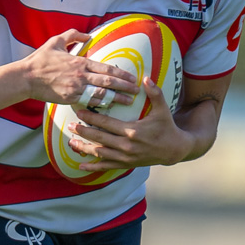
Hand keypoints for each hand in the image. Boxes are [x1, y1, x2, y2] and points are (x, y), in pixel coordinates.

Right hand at [22, 32, 137, 106]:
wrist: (26, 77)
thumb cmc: (40, 60)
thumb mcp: (55, 42)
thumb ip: (72, 35)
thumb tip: (87, 35)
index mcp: (80, 62)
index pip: (107, 68)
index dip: (122, 73)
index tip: (133, 77)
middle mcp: (81, 75)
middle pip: (109, 81)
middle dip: (125, 86)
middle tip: (137, 90)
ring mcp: (76, 88)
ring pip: (102, 94)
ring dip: (117, 98)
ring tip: (129, 102)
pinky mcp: (69, 98)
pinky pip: (89, 102)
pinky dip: (101, 105)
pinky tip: (110, 107)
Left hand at [66, 79, 191, 169]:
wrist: (175, 150)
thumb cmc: (167, 127)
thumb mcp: (163, 110)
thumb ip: (155, 93)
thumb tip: (145, 77)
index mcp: (133, 131)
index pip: (107, 123)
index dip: (92, 118)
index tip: (79, 112)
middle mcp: (127, 146)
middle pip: (99, 138)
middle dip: (83, 132)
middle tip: (70, 125)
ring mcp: (126, 157)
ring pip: (100, 153)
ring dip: (84, 148)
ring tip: (71, 142)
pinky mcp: (126, 164)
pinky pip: (107, 166)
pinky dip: (93, 166)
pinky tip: (80, 166)